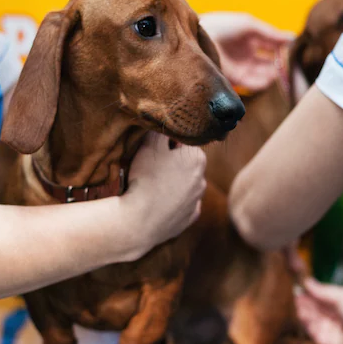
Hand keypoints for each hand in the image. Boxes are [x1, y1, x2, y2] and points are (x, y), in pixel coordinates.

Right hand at [121, 132, 205, 258]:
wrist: (140, 221)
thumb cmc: (146, 178)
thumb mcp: (149, 144)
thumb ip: (159, 130)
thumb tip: (164, 123)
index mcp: (197, 158)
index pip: (183, 141)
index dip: (165, 144)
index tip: (151, 151)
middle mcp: (202, 179)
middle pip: (184, 163)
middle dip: (170, 163)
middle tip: (149, 167)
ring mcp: (196, 201)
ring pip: (183, 184)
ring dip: (171, 182)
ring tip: (150, 186)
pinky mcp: (188, 219)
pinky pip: (181, 205)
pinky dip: (171, 202)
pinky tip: (157, 203)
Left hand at [199, 12, 293, 91]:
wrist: (201, 37)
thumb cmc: (224, 26)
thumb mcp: (250, 25)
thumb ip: (271, 33)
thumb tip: (293, 38)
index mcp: (252, 38)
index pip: (274, 45)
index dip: (284, 47)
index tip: (294, 48)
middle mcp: (248, 54)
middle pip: (271, 61)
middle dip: (281, 63)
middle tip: (290, 64)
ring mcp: (242, 66)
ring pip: (265, 73)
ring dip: (274, 73)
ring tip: (281, 71)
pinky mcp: (235, 78)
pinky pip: (254, 84)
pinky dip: (263, 82)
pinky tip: (270, 78)